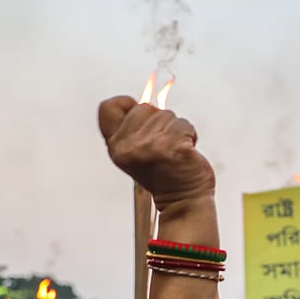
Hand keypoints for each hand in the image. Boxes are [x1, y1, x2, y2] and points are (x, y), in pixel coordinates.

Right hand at [98, 96, 215, 212]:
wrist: (183, 200)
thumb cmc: (165, 176)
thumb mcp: (136, 152)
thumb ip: (134, 128)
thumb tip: (147, 98)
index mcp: (117, 146)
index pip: (108, 107)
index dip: (126, 104)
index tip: (141, 117)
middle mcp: (130, 146)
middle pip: (144, 106)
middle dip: (159, 119)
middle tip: (163, 142)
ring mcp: (152, 146)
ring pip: (168, 115)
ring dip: (177, 129)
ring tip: (175, 149)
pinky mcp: (174, 147)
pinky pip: (185, 125)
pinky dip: (191, 135)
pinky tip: (186, 152)